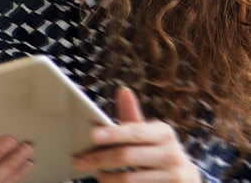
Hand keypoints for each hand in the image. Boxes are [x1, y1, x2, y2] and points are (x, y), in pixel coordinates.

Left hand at [73, 87, 200, 181]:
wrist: (185, 179)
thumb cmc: (158, 151)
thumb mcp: (150, 133)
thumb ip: (132, 116)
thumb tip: (123, 90)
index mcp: (164, 133)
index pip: (134, 132)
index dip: (113, 134)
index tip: (92, 135)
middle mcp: (171, 154)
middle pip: (127, 156)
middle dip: (100, 159)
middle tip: (79, 161)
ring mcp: (172, 177)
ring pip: (129, 180)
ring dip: (107, 178)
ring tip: (95, 174)